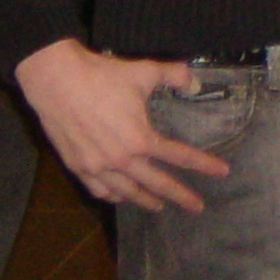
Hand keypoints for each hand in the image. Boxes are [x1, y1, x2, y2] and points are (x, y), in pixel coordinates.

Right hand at [16, 39, 227, 212]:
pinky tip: (119, 197)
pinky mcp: (77, 166)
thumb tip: (194, 82)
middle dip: (180, 196)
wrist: (57, 81)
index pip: (180, 156)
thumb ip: (175, 76)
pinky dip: (112, 195)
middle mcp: (120, 159)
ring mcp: (96, 166)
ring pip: (126, 192)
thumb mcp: (146, 72)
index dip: (204, 164)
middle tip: (197, 207)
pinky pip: (98, 189)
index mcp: (141, 139)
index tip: (223, 172)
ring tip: (159, 207)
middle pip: (157, 184)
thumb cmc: (103, 76)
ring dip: (145, 201)